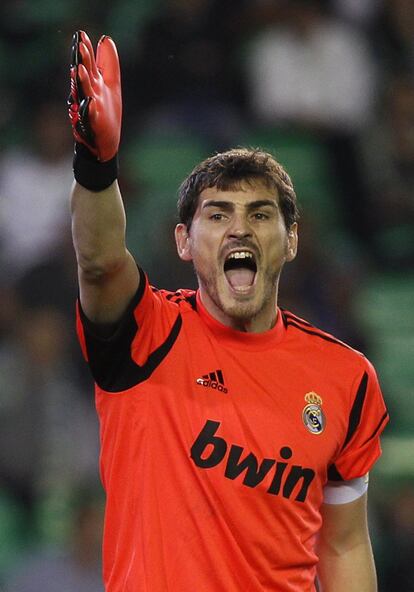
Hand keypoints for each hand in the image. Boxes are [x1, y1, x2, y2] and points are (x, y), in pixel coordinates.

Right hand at [68, 30, 121, 161]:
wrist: (105, 144)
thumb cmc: (106, 114)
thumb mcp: (111, 85)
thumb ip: (108, 64)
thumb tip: (105, 40)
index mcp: (93, 85)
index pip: (87, 65)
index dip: (85, 51)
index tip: (81, 35)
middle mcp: (87, 95)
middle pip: (83, 77)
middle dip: (81, 62)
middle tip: (78, 45)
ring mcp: (89, 111)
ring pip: (83, 95)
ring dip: (81, 83)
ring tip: (79, 70)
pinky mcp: (93, 126)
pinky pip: (89, 117)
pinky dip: (88, 110)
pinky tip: (89, 102)